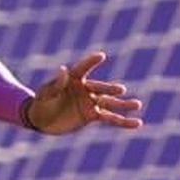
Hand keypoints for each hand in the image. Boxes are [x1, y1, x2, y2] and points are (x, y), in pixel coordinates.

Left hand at [23, 51, 142, 133]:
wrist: (41, 119)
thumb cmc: (41, 103)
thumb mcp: (44, 94)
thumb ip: (55, 84)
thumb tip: (63, 69)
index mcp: (72, 79)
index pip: (83, 69)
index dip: (90, 62)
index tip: (101, 56)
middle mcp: (85, 89)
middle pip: (100, 88)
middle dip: (110, 89)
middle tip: (119, 90)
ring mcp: (90, 102)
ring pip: (110, 103)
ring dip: (124, 105)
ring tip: (138, 104)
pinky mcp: (92, 115)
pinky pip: (110, 118)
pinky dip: (123, 122)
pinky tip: (137, 123)